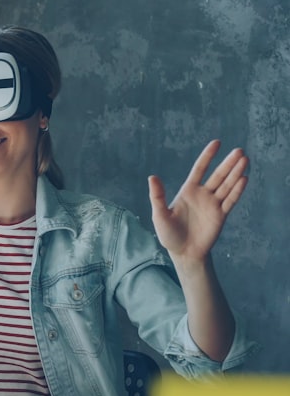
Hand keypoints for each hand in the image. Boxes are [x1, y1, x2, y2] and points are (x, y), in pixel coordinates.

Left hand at [148, 140, 248, 261]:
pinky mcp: (220, 216)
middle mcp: (203, 195)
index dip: (208, 156)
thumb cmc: (169, 234)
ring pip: (227, 186)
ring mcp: (213, 204)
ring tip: (244, 160)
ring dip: (236, 173)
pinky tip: (244, 179)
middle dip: (228, 163)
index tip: (217, 142)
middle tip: (239, 151)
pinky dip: (237, 191)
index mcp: (188, 191)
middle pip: (218, 175)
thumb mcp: (159, 215)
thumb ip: (157, 196)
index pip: (200, 169)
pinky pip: (230, 201)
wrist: (183, 253)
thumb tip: (152, 177)